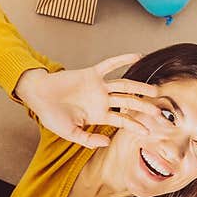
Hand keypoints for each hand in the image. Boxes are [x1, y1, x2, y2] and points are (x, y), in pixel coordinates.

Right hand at [14, 53, 165, 147]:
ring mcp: (98, 87)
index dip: (134, 126)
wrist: (38, 96)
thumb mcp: (70, 133)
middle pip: (128, 103)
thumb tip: (107, 141)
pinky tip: (137, 55)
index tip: (148, 132)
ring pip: (124, 86)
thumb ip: (88, 139)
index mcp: (98, 115)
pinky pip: (110, 64)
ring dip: (139, 88)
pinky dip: (123, 59)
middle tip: (159, 112)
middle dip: (143, 108)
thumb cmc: (51, 115)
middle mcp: (101, 101)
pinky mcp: (91, 74)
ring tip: (155, 91)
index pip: (121, 121)